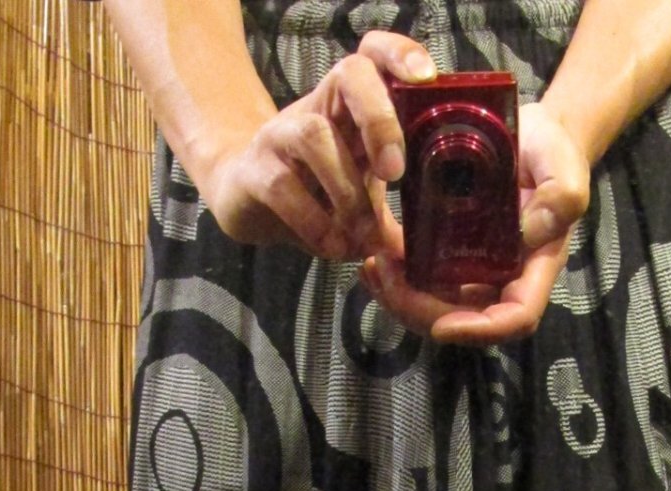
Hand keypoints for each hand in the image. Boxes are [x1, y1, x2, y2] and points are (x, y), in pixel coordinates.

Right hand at [202, 32, 433, 259]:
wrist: (246, 201)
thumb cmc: (311, 191)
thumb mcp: (356, 199)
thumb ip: (384, 222)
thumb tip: (407, 256)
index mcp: (350, 106)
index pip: (373, 55)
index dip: (399, 54)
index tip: (424, 78)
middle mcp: (317, 108)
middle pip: (350, 74)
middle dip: (379, 120)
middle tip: (394, 173)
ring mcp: (282, 134)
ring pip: (315, 135)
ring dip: (346, 192)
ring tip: (362, 236)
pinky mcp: (255, 169)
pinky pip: (284, 186)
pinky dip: (315, 222)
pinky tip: (332, 247)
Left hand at [360, 101, 590, 344]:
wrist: (532, 136)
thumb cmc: (553, 150)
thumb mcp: (563, 165)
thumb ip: (561, 195)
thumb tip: (533, 231)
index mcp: (534, 269)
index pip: (513, 318)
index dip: (479, 330)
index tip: (441, 326)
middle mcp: (505, 280)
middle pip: (464, 321)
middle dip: (420, 311)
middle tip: (384, 275)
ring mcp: (479, 273)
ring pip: (438, 308)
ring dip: (401, 299)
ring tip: (372, 267)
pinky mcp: (456, 258)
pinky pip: (426, 283)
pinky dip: (398, 280)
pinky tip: (375, 259)